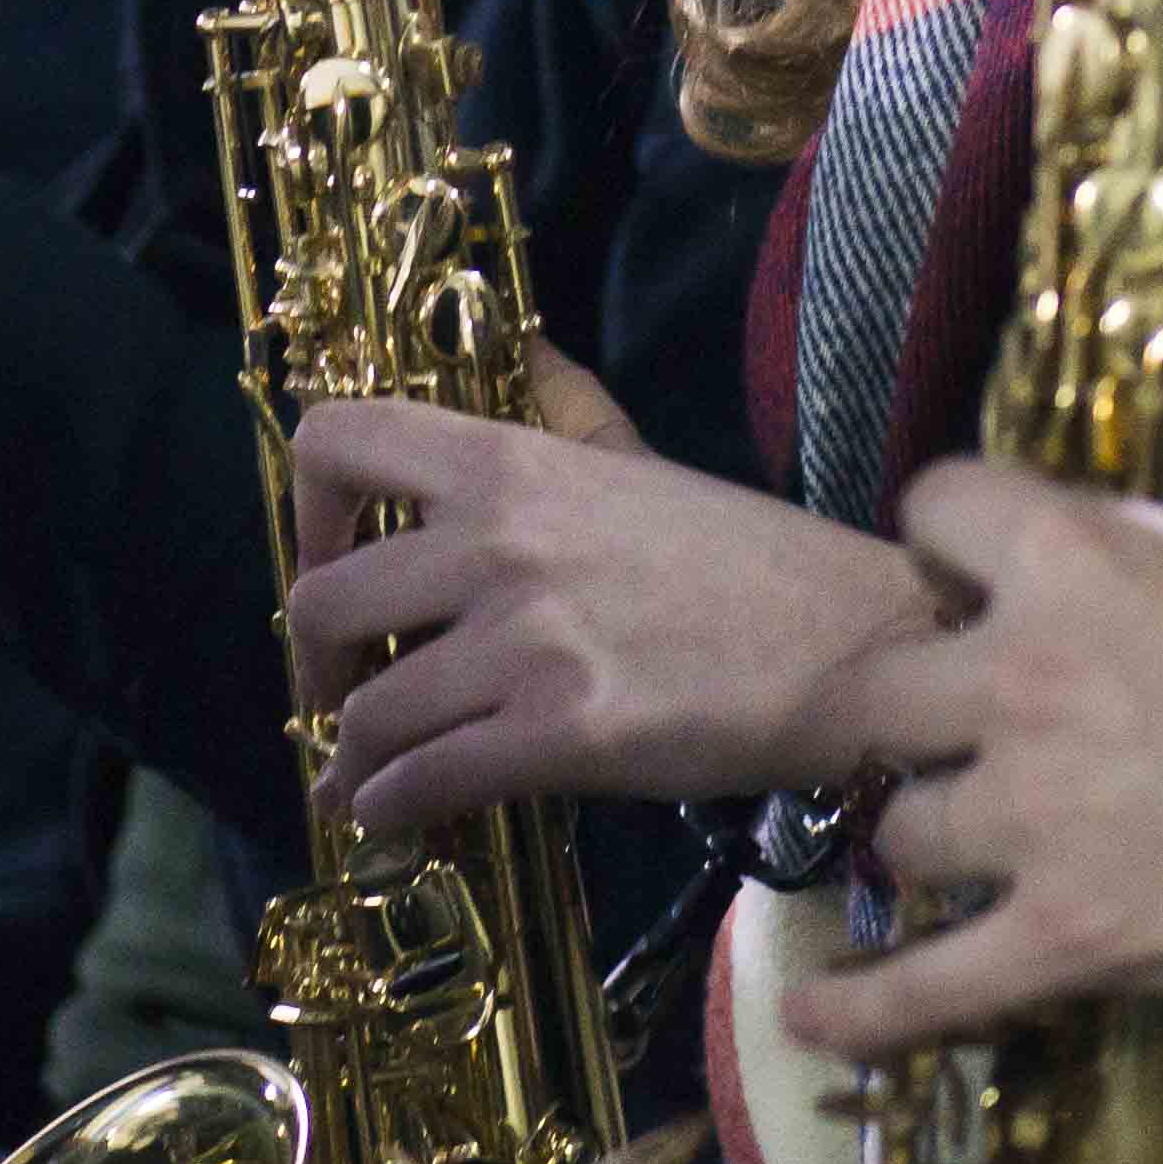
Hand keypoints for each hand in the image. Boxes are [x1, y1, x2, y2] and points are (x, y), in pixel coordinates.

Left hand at [279, 355, 941, 830]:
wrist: (855, 649)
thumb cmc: (751, 561)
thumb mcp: (645, 461)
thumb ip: (568, 411)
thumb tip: (521, 346)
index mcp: (513, 463)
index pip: (337, 441)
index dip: (307, 510)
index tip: (331, 560)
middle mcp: (500, 542)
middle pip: (322, 603)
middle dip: (318, 663)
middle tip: (345, 692)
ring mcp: (527, 641)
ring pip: (368, 713)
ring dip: (354, 758)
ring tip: (364, 776)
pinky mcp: (560, 735)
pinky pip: (422, 782)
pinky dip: (392, 809)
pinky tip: (400, 817)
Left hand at [777, 383, 1162, 1061]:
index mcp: (1084, 557)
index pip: (935, 503)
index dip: (951, 533)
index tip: (973, 564)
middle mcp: (1026, 679)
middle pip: (878, 685)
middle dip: (904, 703)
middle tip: (945, 721)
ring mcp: (1035, 818)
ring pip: (897, 829)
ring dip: (921, 833)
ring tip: (950, 842)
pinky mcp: (1062, 937)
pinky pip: (927, 987)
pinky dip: (862, 1009)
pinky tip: (809, 1013)